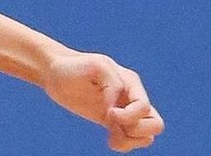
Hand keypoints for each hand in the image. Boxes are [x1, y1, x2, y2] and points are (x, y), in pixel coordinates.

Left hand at [42, 50, 163, 151]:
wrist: (54, 74)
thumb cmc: (73, 66)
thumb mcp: (95, 66)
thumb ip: (112, 83)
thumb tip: (116, 107)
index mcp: (130, 82)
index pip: (144, 107)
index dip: (128, 116)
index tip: (108, 112)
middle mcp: (132, 97)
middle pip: (156, 124)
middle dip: (136, 130)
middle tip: (113, 124)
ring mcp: (124, 110)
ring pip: (147, 136)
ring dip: (132, 141)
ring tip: (112, 137)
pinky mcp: (113, 121)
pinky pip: (132, 139)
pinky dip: (125, 145)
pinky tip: (110, 140)